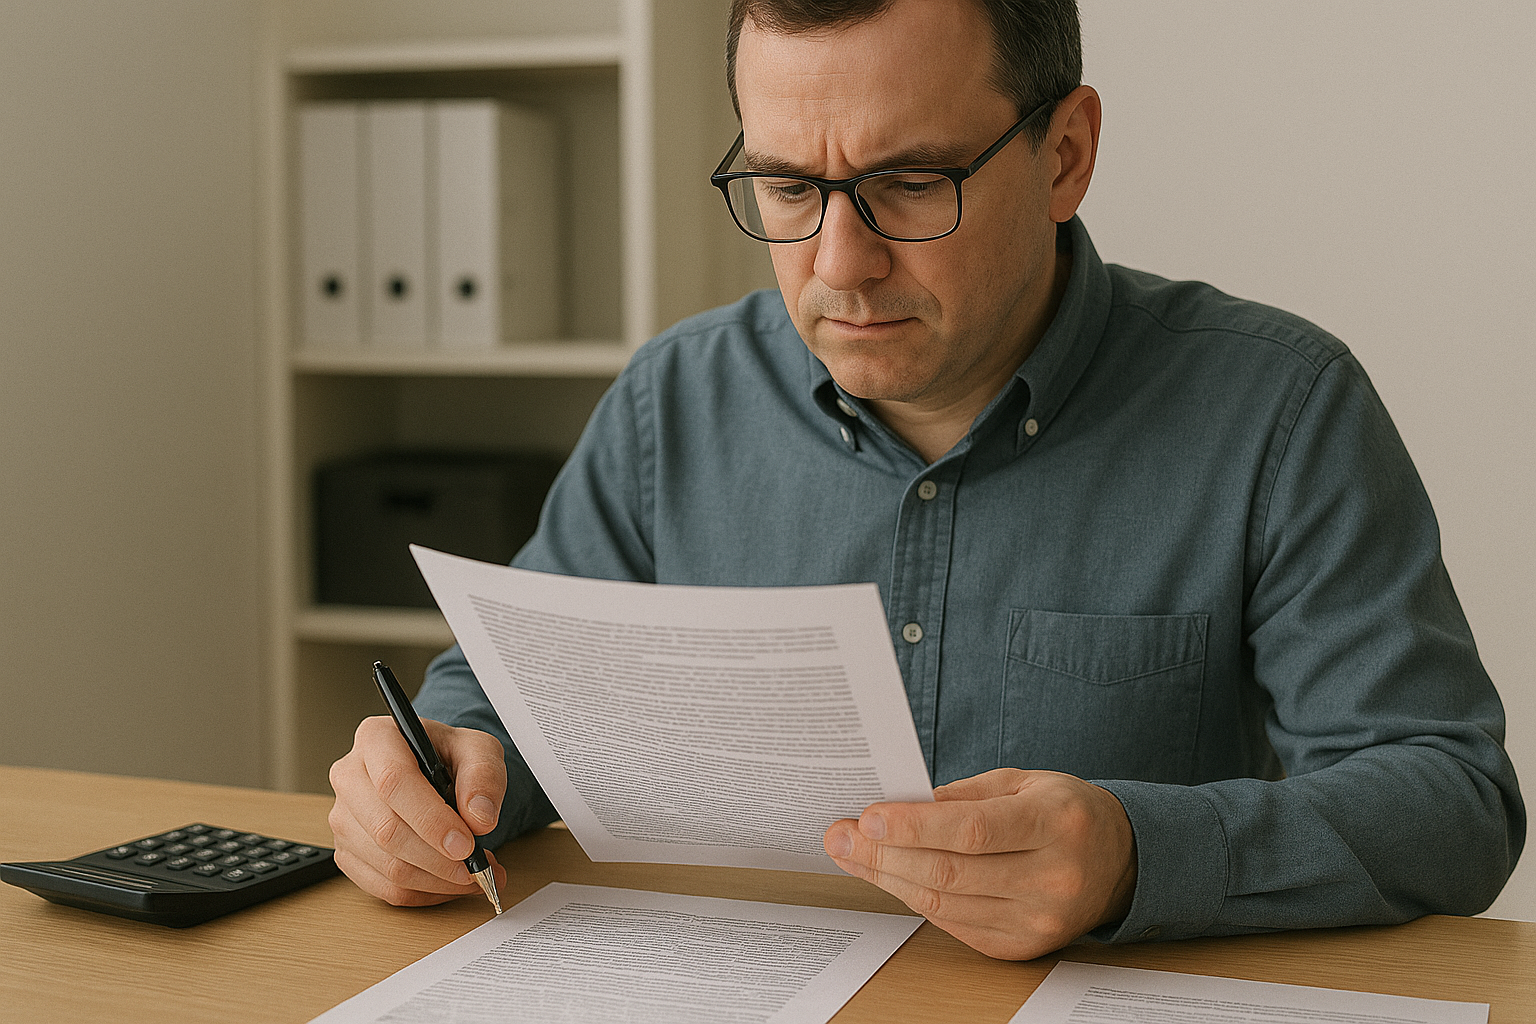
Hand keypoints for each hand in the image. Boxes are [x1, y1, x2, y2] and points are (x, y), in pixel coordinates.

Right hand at [328, 716, 508, 905]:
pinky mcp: (347, 851)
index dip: (431, 819)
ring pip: (386, 865)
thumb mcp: (478, 750)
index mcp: (376, 738)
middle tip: (478, 868)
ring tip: (474, 874)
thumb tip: (479, 818)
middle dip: (438, 859)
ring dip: (436, 881)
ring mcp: (343, 818)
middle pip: (386, 830)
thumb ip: (483, 776)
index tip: (466, 844)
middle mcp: (349, 776)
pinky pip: (382, 887)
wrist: (435, 771)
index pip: (394, 783)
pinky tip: (449, 883)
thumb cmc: (450, 756)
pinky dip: (423, 893)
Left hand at [824, 768, 1136, 959]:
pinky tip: (890, 876)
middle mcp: (1051, 878)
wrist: (1121, 863)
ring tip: (852, 854)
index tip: (867, 817)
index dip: (914, 826)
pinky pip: (955, 924)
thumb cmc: (1065, 813)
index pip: (973, 830)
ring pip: (945, 902)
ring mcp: (1039, 920)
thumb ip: (966, 796)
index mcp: (1055, 824)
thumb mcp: (1025, 782)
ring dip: (888, 877)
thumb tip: (902, 806)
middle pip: (950, 872)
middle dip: (883, 854)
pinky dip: (916, 899)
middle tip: (839, 836)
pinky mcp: (1023, 947)